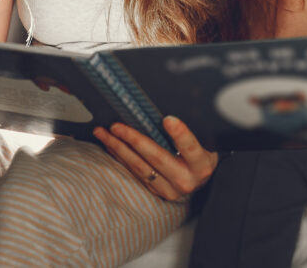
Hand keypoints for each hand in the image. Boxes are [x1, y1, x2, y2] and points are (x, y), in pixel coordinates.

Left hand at [93, 116, 217, 200]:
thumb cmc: (201, 156)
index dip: (180, 134)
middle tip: (116, 126)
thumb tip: (165, 114)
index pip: (191, 148)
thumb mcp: (203, 143)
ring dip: (119, 148)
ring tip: (103, 133)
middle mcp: (186, 180)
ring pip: (140, 167)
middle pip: (157, 157)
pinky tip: (111, 145)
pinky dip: (121, 157)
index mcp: (201, 165)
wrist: (203, 181)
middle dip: (133, 140)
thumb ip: (186, 132)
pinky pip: (135, 173)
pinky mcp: (158, 192)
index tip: (168, 119)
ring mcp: (170, 189)